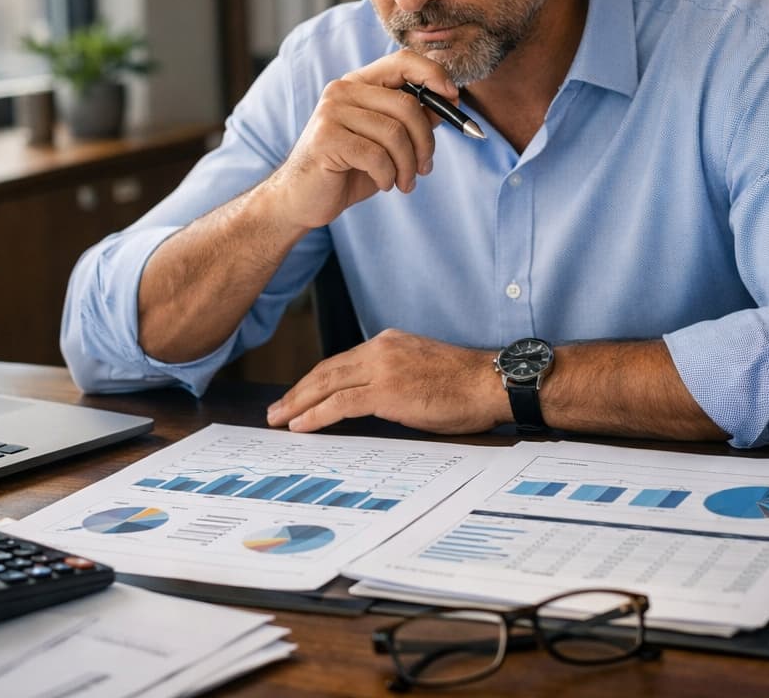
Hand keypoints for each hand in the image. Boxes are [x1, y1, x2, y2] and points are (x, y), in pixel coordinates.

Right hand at [261, 52, 463, 231]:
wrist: (302, 198)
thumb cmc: (348, 169)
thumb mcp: (387, 143)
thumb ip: (412, 120)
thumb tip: (448, 103)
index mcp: (359, 83)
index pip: (403, 60)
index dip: (434, 75)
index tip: (454, 98)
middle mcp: (343, 90)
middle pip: (407, 104)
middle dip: (426, 142)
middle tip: (425, 168)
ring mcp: (331, 112)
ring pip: (395, 133)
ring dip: (408, 165)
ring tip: (404, 182)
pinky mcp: (326, 138)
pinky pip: (377, 156)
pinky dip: (388, 176)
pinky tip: (384, 184)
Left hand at [267, 329, 507, 434]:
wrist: (492, 383)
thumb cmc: (467, 385)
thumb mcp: (423, 371)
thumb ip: (394, 379)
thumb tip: (372, 403)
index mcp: (389, 342)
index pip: (341, 362)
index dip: (315, 381)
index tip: (299, 395)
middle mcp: (381, 348)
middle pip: (326, 370)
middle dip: (298, 391)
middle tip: (276, 410)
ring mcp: (383, 367)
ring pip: (327, 384)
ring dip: (298, 403)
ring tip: (280, 419)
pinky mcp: (387, 390)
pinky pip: (340, 403)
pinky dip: (316, 414)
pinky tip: (302, 426)